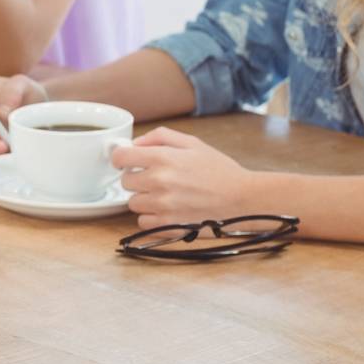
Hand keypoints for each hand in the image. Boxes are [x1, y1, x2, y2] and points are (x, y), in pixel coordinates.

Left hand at [111, 127, 260, 229]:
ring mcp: (164, 206)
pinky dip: (152, 218)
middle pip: (125, 182)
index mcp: (163, 158)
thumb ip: (160, 137)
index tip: (127, 162)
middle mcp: (160, 182)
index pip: (120, 157)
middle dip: (137, 179)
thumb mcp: (192, 143)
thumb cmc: (219, 170)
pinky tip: (168, 210)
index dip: (121, 158)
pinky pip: (143, 222)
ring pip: (133, 204)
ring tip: (165, 195)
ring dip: (145, 199)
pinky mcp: (169, 226)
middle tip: (155, 179)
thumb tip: (134, 143)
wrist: (243, 198)